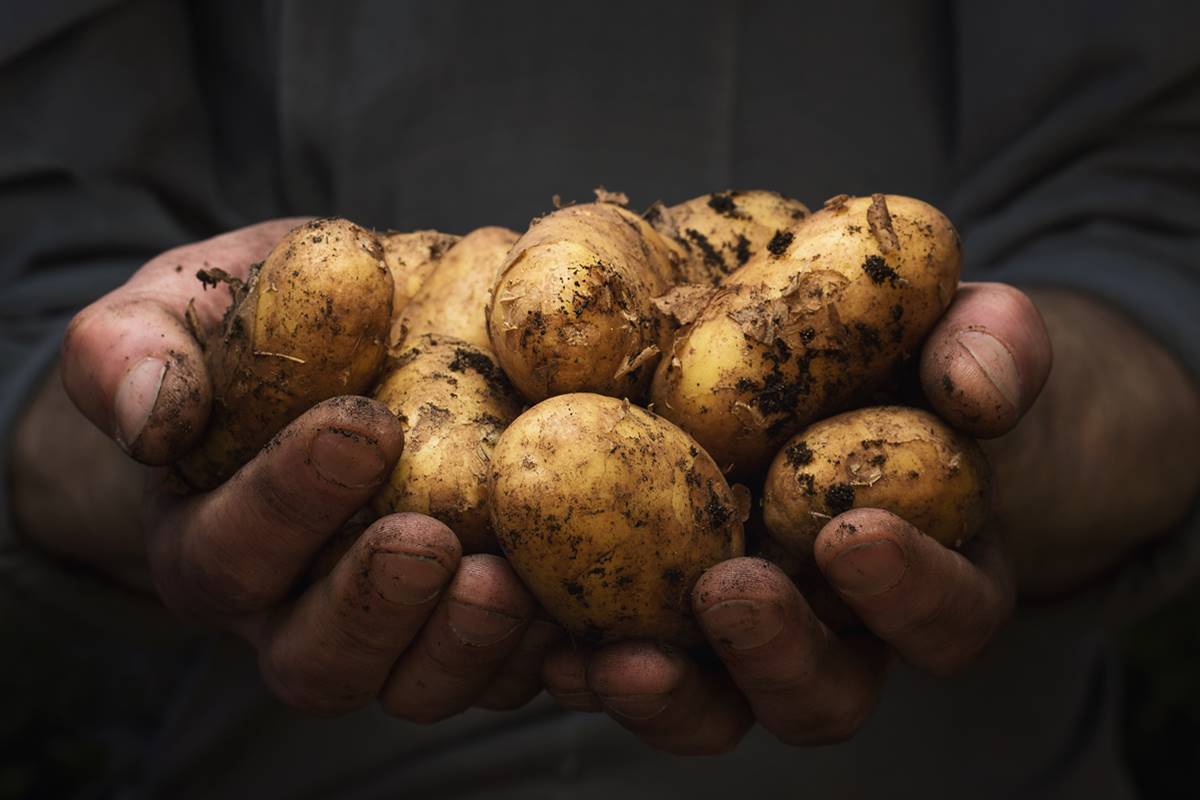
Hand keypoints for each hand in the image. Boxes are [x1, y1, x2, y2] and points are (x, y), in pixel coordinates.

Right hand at [30, 220, 562, 718]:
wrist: (335, 354)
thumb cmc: (247, 336)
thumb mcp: (177, 312)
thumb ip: (137, 349)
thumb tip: (150, 416)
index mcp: (215, 538)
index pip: (232, 551)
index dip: (289, 502)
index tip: (361, 425)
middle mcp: (295, 608)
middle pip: (318, 658)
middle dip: (375, 604)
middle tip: (432, 538)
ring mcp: (392, 626)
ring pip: (415, 681)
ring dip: (466, 644)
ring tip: (513, 580)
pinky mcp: (470, 624)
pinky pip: (505, 666)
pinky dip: (546, 647)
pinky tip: (586, 603)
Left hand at [542, 282, 1053, 753]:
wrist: (826, 368)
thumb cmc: (903, 353)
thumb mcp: (959, 329)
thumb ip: (991, 344)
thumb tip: (978, 386)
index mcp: (929, 568)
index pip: (947, 614)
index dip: (910, 592)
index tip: (852, 533)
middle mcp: (836, 625)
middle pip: (822, 693)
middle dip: (775, 654)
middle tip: (728, 591)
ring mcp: (740, 633)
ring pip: (717, 706)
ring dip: (667, 693)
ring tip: (611, 654)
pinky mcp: (658, 619)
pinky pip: (626, 667)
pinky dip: (586, 663)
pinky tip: (544, 635)